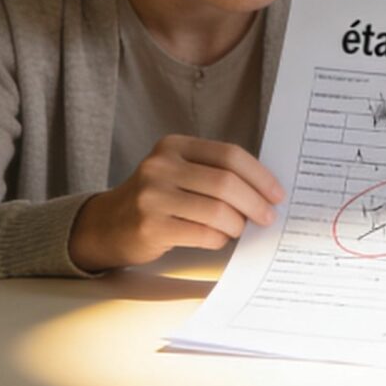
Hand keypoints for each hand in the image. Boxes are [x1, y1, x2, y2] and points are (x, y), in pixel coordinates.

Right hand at [70, 135, 284, 272]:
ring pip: (217, 210)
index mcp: (174, 146)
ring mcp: (153, 195)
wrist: (108, 225)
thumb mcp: (177, 173)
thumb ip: (213, 174)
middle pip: (225, 182)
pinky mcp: (151, 225)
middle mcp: (161, 166)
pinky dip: (219, 238)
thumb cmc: (155, 200)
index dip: (259, 175)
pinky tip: (219, 239)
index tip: (276, 193)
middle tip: (267, 216)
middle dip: (255, 202)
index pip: (229, 154)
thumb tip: (264, 192)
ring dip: (237, 224)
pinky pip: (202, 233)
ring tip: (240, 229)